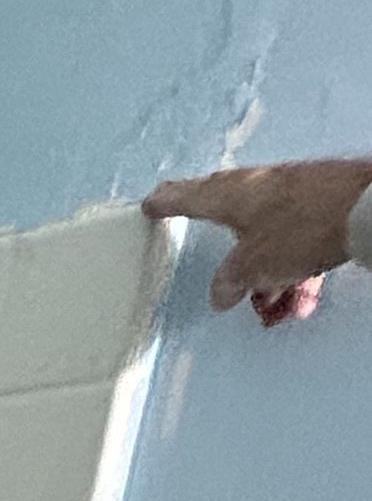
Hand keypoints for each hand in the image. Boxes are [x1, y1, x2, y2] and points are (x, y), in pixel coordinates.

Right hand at [143, 157, 371, 322]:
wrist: (363, 209)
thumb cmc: (301, 227)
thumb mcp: (254, 266)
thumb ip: (231, 281)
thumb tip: (222, 292)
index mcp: (231, 196)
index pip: (188, 197)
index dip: (167, 204)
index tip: (151, 204)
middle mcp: (258, 189)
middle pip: (233, 227)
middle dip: (235, 265)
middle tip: (234, 289)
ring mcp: (292, 195)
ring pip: (269, 243)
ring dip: (270, 281)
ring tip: (279, 311)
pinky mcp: (320, 206)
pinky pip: (298, 244)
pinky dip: (296, 273)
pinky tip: (304, 299)